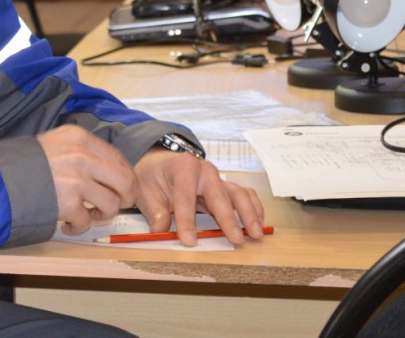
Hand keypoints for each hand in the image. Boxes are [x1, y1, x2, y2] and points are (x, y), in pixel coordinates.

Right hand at [36, 125, 137, 235]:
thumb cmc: (26, 163)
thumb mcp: (55, 143)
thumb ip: (82, 151)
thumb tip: (110, 170)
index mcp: (80, 138)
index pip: (119, 158)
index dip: (125, 177)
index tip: (122, 188)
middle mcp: (82, 156)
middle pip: (125, 180)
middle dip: (125, 197)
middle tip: (116, 204)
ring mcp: (76, 180)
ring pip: (111, 204)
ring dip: (101, 214)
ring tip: (86, 214)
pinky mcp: (67, 204)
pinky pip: (87, 221)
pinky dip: (79, 226)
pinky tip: (67, 222)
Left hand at [134, 149, 264, 245]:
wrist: (161, 163)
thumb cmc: (154, 176)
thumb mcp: (145, 190)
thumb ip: (154, 211)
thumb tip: (159, 230)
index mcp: (183, 167)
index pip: (185, 198)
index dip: (187, 221)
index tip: (189, 241)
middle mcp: (205, 171)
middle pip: (220, 195)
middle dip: (229, 219)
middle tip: (237, 239)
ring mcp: (218, 178)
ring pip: (239, 194)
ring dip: (250, 214)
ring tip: (256, 234)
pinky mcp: (225, 186)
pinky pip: (245, 195)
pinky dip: (254, 209)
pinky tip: (258, 225)